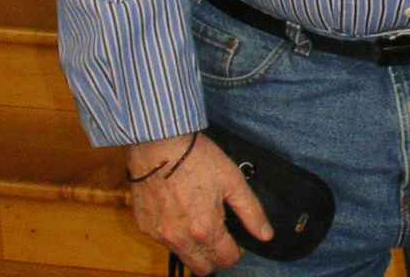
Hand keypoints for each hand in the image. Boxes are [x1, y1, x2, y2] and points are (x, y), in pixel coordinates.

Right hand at [127, 131, 271, 273]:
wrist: (159, 144)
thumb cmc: (198, 159)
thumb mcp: (233, 181)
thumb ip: (251, 212)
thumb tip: (266, 234)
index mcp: (205, 229)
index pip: (226, 260)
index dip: (236, 251)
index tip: (235, 238)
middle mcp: (180, 239)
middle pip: (203, 268)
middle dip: (215, 256)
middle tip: (219, 233)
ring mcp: (159, 235)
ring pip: (182, 256)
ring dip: (194, 247)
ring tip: (199, 219)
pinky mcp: (144, 226)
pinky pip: (163, 241)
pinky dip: (174, 234)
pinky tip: (179, 211)